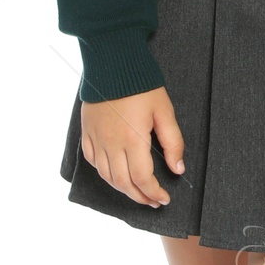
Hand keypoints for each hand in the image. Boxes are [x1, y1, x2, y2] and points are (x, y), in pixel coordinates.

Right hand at [80, 86, 185, 207]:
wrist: (113, 63)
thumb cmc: (142, 85)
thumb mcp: (165, 111)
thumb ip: (173, 142)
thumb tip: (177, 168)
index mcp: (133, 140)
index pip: (143, 179)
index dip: (154, 193)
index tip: (164, 199)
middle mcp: (111, 144)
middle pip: (123, 183)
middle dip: (140, 197)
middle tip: (153, 201)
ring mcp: (96, 139)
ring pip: (106, 176)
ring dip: (122, 189)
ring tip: (137, 192)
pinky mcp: (87, 132)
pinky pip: (92, 161)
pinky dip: (104, 173)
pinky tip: (114, 174)